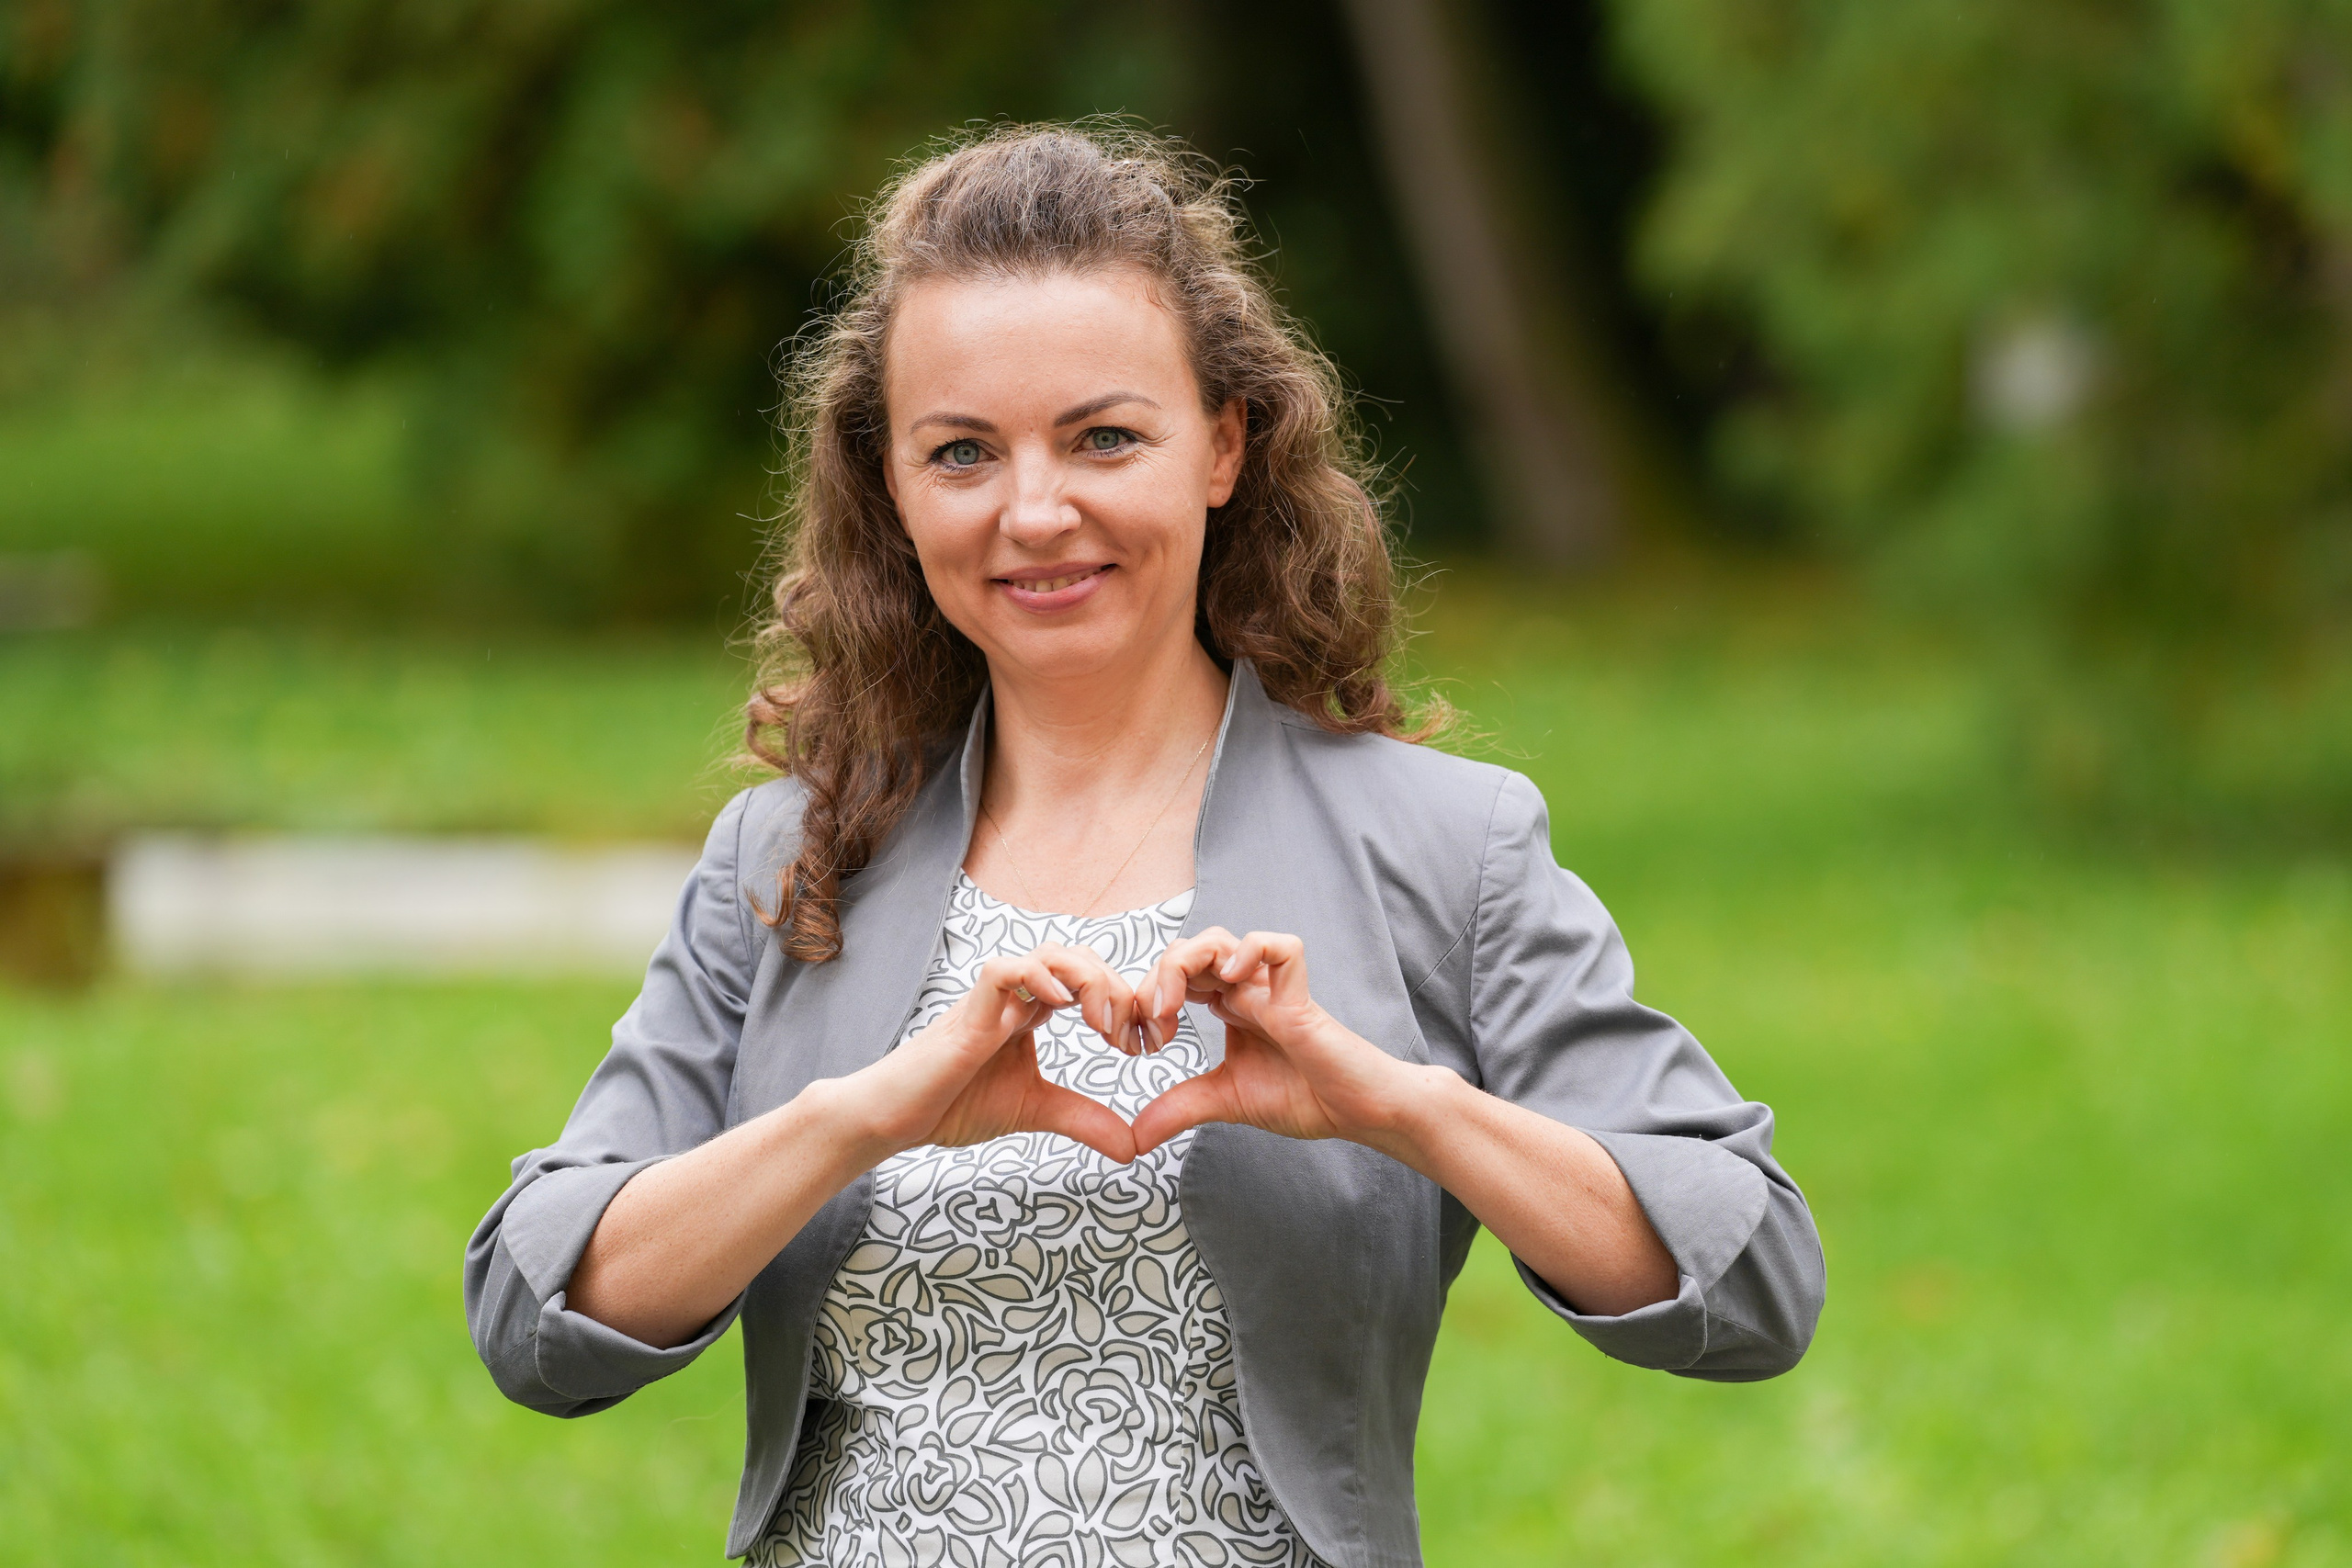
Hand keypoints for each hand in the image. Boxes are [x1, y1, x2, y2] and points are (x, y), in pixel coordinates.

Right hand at [846, 943, 1138, 1164]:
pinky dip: (1037, 978)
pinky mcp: (967, 1014)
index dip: (1124, 1002)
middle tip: (1130, 1038)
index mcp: (1032, 1012)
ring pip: (1049, 953)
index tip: (1142, 1044)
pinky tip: (1060, 1006)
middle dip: (1117, 989)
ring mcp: (991, 1000)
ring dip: (1089, 981)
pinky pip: (1004, 971)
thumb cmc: (953, 1106)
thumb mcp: (1035, 1111)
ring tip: (1105, 1024)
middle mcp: (1016, 997)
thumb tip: (1134, 1147)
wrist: (894, 1120)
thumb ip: (1083, 1120)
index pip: (1089, 980)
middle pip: (1079, 958)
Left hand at [1128, 928, 1417, 1156]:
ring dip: (1184, 965)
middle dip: (1155, 980)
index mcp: (1228, 1006)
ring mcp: (1273, 992)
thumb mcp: (1226, 1101)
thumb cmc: (1305, 1097)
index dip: (1146, 997)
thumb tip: (1134, 1138)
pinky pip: (1283, 948)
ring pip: (1222, 940)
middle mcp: (1246, 991)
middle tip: (1150, 1026)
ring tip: (1171, 1008)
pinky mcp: (1301, 1003)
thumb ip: (1181, 1109)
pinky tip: (1231, 979)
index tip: (1137, 1041)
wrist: (1358, 1114)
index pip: (1174, 975)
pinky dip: (1254, 950)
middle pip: (1189, 950)